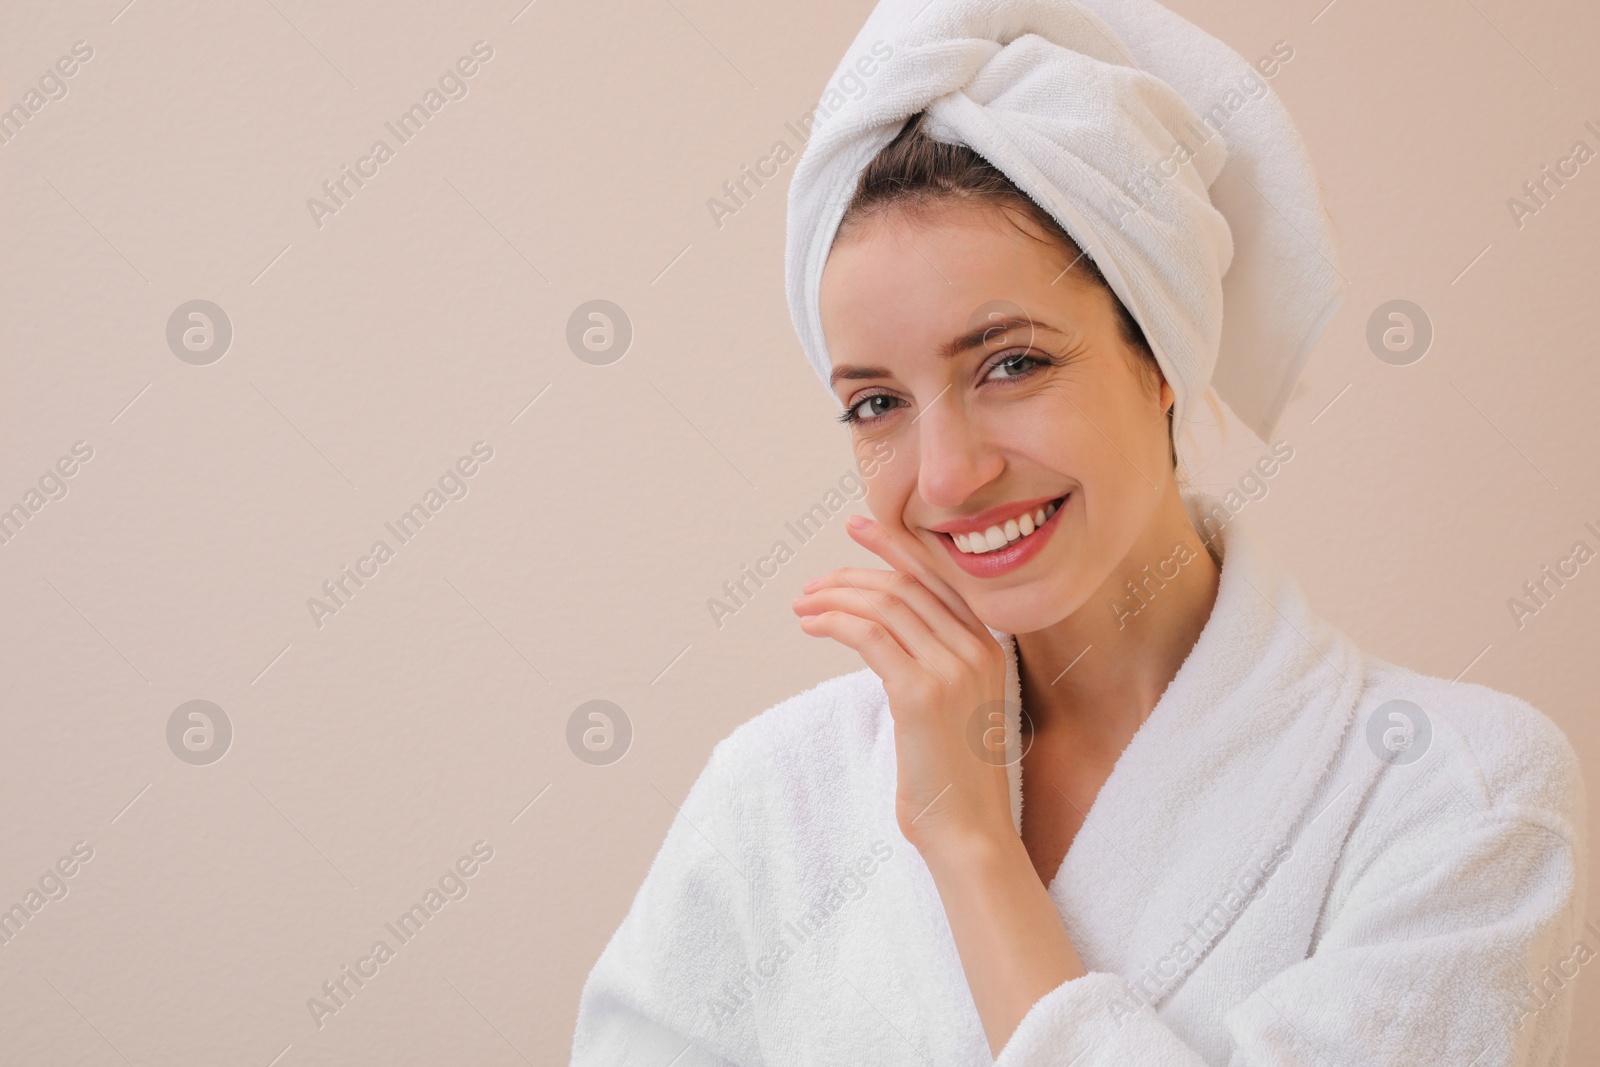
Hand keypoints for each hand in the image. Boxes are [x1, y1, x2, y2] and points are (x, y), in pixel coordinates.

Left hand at [791, 513, 1013, 863]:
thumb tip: (889, 634)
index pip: (940, 576)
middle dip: (853, 575)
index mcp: (991, 646)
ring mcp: (952, 669)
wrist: (970, 833)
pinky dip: (834, 622)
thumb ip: (938, 663)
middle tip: (813, 583)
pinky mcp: (920, 693)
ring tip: (803, 606)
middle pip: (906, 585)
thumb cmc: (955, 778)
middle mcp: (977, 649)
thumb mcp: (957, 706)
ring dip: (834, 598)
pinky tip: (812, 626)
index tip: (860, 526)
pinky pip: (869, 635)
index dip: (897, 545)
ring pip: (883, 605)